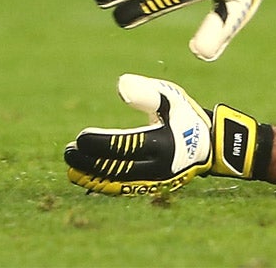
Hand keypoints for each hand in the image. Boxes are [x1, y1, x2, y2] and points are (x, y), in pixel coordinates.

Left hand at [64, 74, 266, 195]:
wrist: (208, 146)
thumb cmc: (184, 115)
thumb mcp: (170, 96)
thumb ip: (146, 92)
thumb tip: (120, 87)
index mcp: (163, 143)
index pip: (125, 147)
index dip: (100, 144)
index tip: (80, 138)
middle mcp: (158, 167)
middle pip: (117, 168)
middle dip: (89, 161)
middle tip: (68, 152)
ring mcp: (155, 182)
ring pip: (118, 183)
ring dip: (92, 176)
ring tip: (71, 168)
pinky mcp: (151, 188)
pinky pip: (123, 188)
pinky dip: (103, 184)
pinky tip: (86, 177)